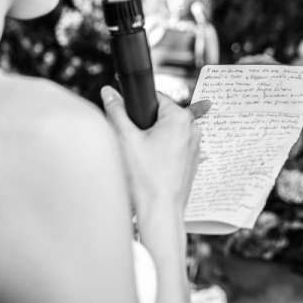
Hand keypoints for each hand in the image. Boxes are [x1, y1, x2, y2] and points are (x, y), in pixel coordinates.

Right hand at [101, 87, 210, 213]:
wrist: (160, 211)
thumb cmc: (145, 177)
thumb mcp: (126, 139)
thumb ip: (116, 111)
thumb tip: (108, 91)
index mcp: (179, 118)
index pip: (157, 98)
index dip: (140, 107)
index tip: (131, 119)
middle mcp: (192, 130)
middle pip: (163, 116)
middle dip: (147, 125)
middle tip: (135, 143)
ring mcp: (194, 147)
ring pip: (169, 133)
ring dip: (156, 140)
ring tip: (143, 159)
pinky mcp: (192, 162)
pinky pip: (175, 149)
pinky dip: (163, 153)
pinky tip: (152, 167)